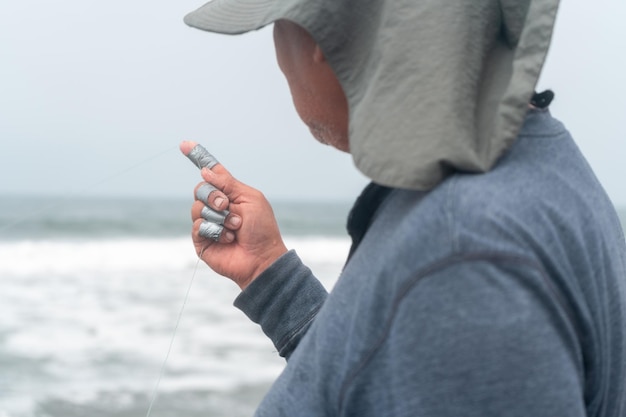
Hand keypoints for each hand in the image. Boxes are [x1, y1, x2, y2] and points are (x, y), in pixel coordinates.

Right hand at [181, 141, 287, 289]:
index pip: (211, 173)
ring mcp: (207, 223)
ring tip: (235, 228)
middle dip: (214, 196)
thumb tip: (204, 172)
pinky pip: (198, 225)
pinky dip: (216, 230)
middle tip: (228, 206)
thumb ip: (228, 183)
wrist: (261, 257)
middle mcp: (216, 206)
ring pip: (197, 207)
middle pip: (200, 189)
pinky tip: (228, 239)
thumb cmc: (262, 229)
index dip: (198, 158)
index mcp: (230, 193)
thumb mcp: (250, 198)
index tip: (184, 144)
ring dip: (220, 217)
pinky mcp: (201, 240)